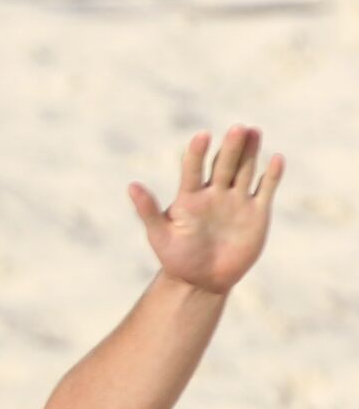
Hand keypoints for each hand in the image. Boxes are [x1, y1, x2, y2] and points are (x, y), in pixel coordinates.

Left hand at [128, 126, 284, 293]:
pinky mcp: (256, 213)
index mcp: (190, 196)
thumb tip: (131, 185)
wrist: (200, 281)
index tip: (202, 136)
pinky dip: (272, 176)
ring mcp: (236, 201)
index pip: (193, 168)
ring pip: (245, 171)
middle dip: (231, 147)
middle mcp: (214, 193)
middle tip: (238, 128)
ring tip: (254, 132)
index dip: (197, 152)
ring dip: (251, 152)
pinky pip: (265, 190)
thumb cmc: (175, 257)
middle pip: (224, 164)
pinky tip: (276, 159)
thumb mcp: (159, 234)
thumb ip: (148, 210)